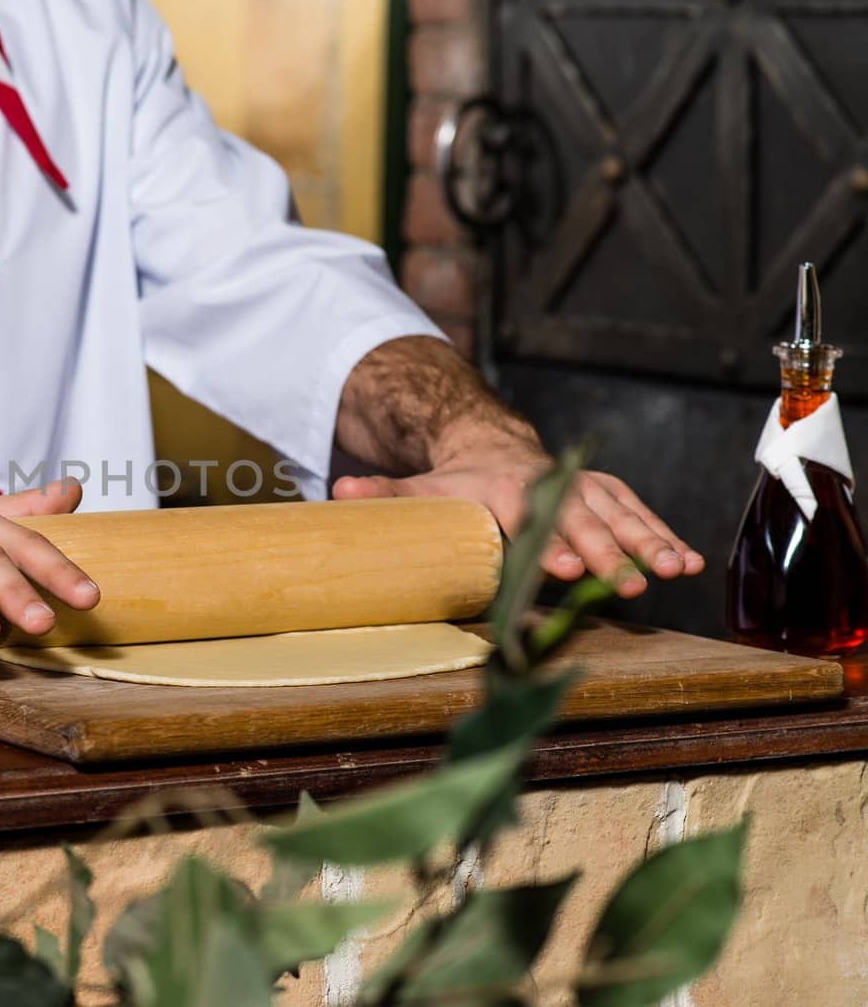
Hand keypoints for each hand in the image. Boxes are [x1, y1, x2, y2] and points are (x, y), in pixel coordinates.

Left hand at [331, 445, 705, 597]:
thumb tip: (339, 491)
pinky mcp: (605, 492)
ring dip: (649, 542)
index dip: (548, 545)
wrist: (491, 446)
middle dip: (607, 552)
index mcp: (505, 490)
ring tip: (673, 572)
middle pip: (582, 521)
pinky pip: (639, 511)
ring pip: (621, 514)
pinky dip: (664, 533)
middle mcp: (551, 485)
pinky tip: (690, 562)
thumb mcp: (420, 485)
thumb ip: (386, 495)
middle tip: (628, 583)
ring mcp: (582, 488)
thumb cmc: (456, 482)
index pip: (529, 519)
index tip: (565, 571)